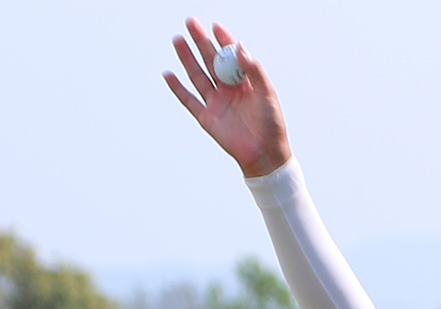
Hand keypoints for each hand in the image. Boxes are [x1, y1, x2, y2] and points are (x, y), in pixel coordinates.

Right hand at [164, 19, 292, 177]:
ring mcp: (216, 102)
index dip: (223, 40)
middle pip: (210, 61)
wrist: (264, 153)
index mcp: (245, 82)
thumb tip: (240, 47)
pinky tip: (169, 74)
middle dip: (200, 41)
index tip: (215, 26)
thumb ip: (254, 70)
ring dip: (187, 58)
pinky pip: (188, 100)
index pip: (231, 56)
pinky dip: (177, 88)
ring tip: (178, 40)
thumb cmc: (271, 124)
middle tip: (190, 23)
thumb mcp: (267, 93)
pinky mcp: (206, 117)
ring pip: (197, 75)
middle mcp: (228, 89)